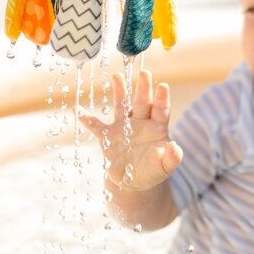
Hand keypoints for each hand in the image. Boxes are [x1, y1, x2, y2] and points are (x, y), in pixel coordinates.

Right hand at [80, 69, 182, 190]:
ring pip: (122, 106)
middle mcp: (141, 122)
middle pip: (143, 102)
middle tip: (145, 72)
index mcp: (157, 127)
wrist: (133, 181)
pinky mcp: (108, 136)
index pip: (161, 110)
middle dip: (144, 88)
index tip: (163, 86)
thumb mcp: (164, 167)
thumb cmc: (152, 170)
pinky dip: (87, 119)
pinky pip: (96, 126)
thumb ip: (172, 158)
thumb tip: (175, 148)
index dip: (161, 99)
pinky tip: (78, 110)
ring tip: (117, 76)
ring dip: (120, 92)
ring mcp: (123, 127)